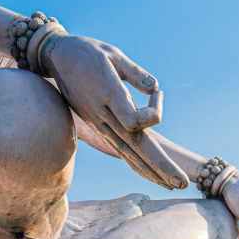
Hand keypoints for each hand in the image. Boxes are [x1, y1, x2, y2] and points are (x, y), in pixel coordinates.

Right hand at [44, 35, 187, 189]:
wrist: (56, 58)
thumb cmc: (87, 51)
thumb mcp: (114, 54)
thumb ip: (135, 73)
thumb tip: (155, 88)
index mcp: (107, 94)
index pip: (136, 121)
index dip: (154, 110)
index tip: (157, 92)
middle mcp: (103, 114)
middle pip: (136, 146)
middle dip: (161, 166)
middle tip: (183, 184)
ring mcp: (99, 123)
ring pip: (128, 154)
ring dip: (153, 172)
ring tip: (173, 186)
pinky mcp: (98, 126)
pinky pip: (121, 150)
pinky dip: (138, 164)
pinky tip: (152, 174)